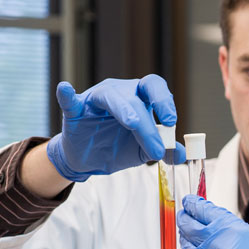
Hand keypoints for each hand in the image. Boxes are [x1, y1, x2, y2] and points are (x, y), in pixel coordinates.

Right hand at [46, 74, 184, 181]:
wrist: (89, 159)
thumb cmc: (118, 146)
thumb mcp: (143, 151)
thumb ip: (164, 150)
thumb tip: (183, 154)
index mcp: (139, 98)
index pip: (155, 89)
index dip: (164, 101)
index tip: (171, 122)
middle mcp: (120, 93)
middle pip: (135, 96)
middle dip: (147, 118)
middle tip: (156, 138)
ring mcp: (96, 99)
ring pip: (110, 97)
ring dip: (123, 109)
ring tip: (133, 122)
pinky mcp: (74, 110)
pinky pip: (70, 100)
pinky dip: (67, 95)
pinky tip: (66, 89)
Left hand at [178, 195, 248, 248]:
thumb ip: (235, 234)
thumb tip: (220, 229)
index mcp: (233, 229)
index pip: (205, 211)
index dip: (195, 204)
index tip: (191, 202)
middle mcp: (216, 243)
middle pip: (190, 225)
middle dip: (186, 217)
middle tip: (184, 213)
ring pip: (186, 244)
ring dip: (185, 237)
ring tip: (186, 232)